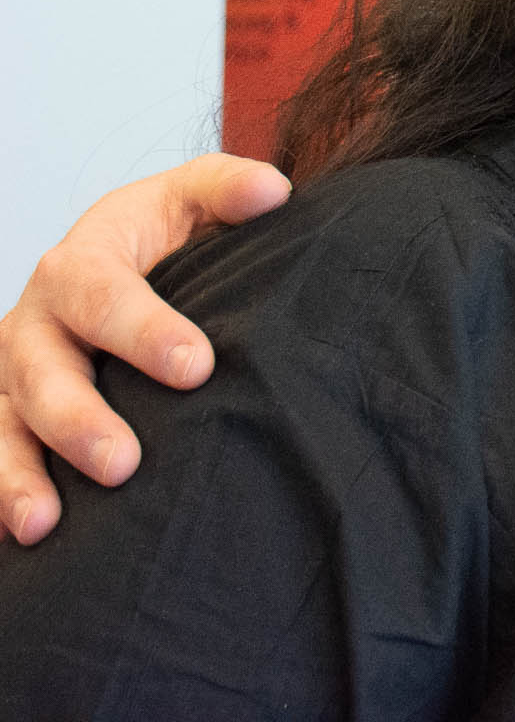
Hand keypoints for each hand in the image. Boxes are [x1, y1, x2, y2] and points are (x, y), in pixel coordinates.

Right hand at [0, 154, 288, 543]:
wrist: (120, 265)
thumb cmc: (164, 236)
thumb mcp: (190, 199)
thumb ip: (226, 189)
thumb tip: (271, 191)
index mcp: (79, 263)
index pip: (102, 294)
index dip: (144, 331)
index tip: (197, 368)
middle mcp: (34, 323)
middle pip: (41, 371)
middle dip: (77, 419)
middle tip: (122, 463)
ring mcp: (13, 376)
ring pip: (4, 425)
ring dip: (19, 475)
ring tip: (43, 523)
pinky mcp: (8, 419)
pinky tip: (19, 542)